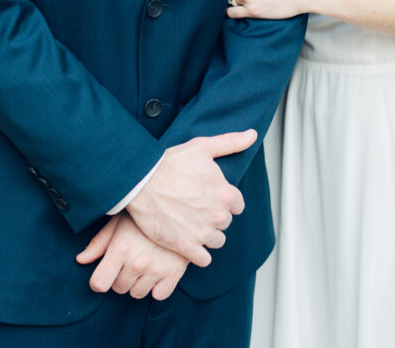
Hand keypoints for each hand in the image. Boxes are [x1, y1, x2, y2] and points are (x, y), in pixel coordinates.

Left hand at [77, 213, 187, 299]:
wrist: (179, 205)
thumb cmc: (144, 213)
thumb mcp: (118, 222)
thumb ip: (99, 243)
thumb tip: (80, 260)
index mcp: (121, 248)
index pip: (99, 284)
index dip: (98, 281)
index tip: (103, 274)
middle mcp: (138, 262)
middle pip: (118, 288)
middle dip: (120, 277)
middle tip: (129, 260)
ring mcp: (157, 269)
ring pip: (137, 293)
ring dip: (138, 283)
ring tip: (144, 263)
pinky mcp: (175, 273)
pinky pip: (159, 295)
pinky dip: (157, 287)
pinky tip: (158, 271)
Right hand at [126, 130, 256, 266]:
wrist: (142, 182)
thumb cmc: (171, 163)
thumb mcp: (203, 147)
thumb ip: (231, 142)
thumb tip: (252, 134)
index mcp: (225, 193)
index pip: (237, 205)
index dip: (224, 200)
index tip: (210, 197)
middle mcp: (218, 215)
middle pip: (225, 222)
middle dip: (214, 216)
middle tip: (196, 207)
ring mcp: (202, 233)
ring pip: (217, 241)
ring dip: (207, 234)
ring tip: (191, 222)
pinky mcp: (187, 247)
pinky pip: (204, 259)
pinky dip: (198, 253)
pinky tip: (188, 241)